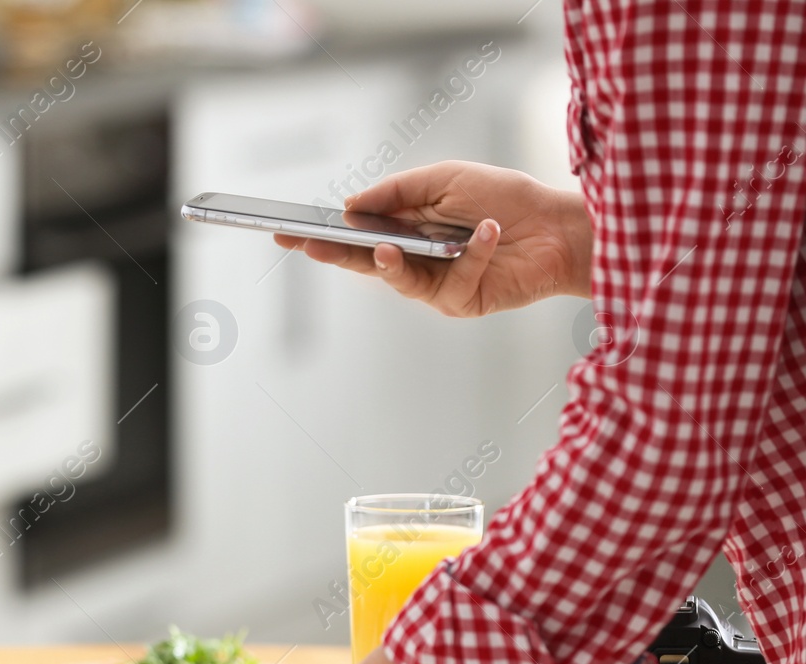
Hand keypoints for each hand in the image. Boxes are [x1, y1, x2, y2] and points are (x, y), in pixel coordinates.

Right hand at [275, 161, 591, 316]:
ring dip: (394, 262)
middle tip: (307, 246)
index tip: (288, 231)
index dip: (324, 235)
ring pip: (399, 279)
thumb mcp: (446, 178)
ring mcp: (436, 285)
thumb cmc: (505, 198)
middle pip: (363, 262)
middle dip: (334, 254)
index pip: (356, 235)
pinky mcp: (462, 302)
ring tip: (388, 246)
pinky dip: (471, 252)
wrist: (558, 226)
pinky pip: (452, 280)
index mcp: (407, 228)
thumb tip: (352, 205)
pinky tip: (487, 231)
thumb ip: (399, 190)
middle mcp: (415, 259)